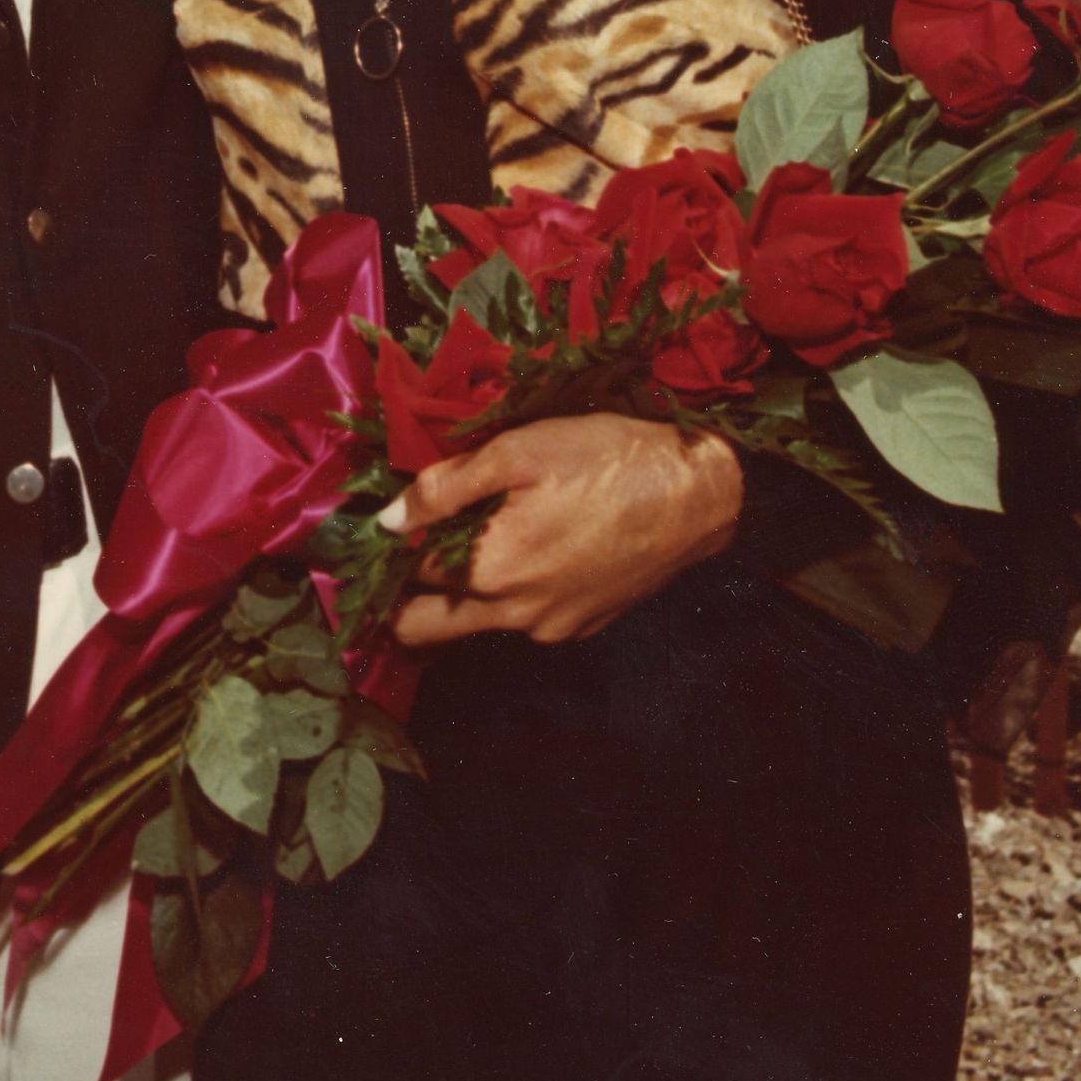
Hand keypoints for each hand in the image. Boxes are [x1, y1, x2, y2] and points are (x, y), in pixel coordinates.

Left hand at [387, 414, 743, 647]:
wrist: (698, 493)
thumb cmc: (606, 458)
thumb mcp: (517, 451)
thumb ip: (444, 488)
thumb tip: (384, 521)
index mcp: (490, 569)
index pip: (406, 575)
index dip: (386, 550)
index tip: (381, 529)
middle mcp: (516, 614)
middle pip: (424, 629)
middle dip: (398, 601)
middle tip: (396, 559)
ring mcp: (553, 628)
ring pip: (476, 625)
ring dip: (456, 596)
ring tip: (461, 542)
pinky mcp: (583, 626)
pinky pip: (524, 620)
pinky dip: (509, 594)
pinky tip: (527, 549)